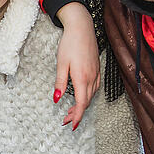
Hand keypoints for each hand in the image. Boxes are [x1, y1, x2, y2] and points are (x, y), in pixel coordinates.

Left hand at [54, 2, 100, 129]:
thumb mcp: (61, 64)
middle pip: (86, 102)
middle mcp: (91, 78)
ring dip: (82, 106)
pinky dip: (87, 96)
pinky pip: (94, 88)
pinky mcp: (97, 69)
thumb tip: (57, 99)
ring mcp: (96, 73)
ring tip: (70, 111)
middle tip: (66, 120)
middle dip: (77, 114)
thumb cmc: (70, 43)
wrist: (82, 27)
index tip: (72, 126)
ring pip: (91, 96)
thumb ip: (60, 83)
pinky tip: (81, 96)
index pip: (81, 104)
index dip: (77, 117)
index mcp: (82, 78)